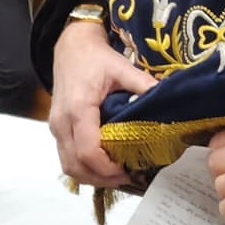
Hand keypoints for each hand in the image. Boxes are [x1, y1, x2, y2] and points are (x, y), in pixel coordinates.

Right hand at [49, 17, 153, 186]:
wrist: (71, 47)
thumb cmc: (94, 58)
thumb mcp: (121, 68)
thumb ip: (143, 85)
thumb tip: (167, 99)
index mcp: (78, 108)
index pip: (88, 151)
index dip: (108, 168)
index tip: (129, 169)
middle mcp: (62, 122)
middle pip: (76, 166)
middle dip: (101, 178)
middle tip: (127, 176)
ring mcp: (56, 128)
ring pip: (68, 167)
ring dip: (91, 177)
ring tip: (116, 174)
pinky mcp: (57, 130)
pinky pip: (66, 158)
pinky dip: (83, 168)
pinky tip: (103, 165)